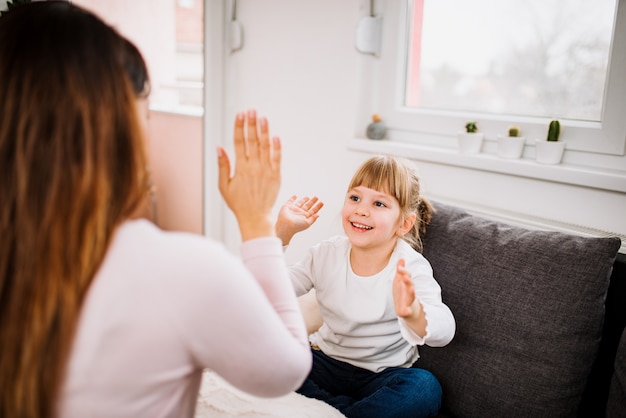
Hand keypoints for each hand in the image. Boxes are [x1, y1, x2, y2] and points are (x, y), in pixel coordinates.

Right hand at [217, 110, 280, 240]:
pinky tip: (275, 136)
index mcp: (240, 168)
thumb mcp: (224, 186)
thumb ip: (223, 166)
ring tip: (263, 118)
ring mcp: (266, 171)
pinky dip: (276, 148)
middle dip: (251, 124)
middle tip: (251, 110)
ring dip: (264, 131)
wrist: (255, 217)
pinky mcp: (276, 176)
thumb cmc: (238, 203)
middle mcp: (254, 167)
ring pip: (265, 147)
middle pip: (252, 141)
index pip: (239, 142)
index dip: (239, 127)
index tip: (240, 114)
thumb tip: (219, 147)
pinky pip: (277, 159)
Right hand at [276, 195, 323, 244]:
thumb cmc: (296, 226)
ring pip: (300, 203)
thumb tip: (318, 215)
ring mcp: (293, 209)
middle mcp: (300, 213)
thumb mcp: (307, 223)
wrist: (286, 225)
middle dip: (312, 202)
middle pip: (307, 206)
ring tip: (308, 197)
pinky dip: (292, 198)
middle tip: (316, 197)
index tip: (322, 202)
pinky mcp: (287, 207)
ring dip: (304, 200)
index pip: (313, 211)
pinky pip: (290, 201)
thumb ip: (313, 219)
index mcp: (305, 217)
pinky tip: (295, 196)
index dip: (317, 207)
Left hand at [393, 259, 426, 336]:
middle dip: (408, 281)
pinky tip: (406, 311)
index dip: (403, 272)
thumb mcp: (401, 282)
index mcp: (407, 285)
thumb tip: (401, 258)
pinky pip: (407, 312)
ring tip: (411, 288)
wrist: (410, 312)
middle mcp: (410, 292)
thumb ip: (401, 271)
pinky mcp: (407, 311)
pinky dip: (407, 312)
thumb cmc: (404, 294)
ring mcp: (409, 302)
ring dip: (411, 292)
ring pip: (411, 297)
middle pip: (409, 285)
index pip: (406, 276)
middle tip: (405, 276)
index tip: (399, 267)